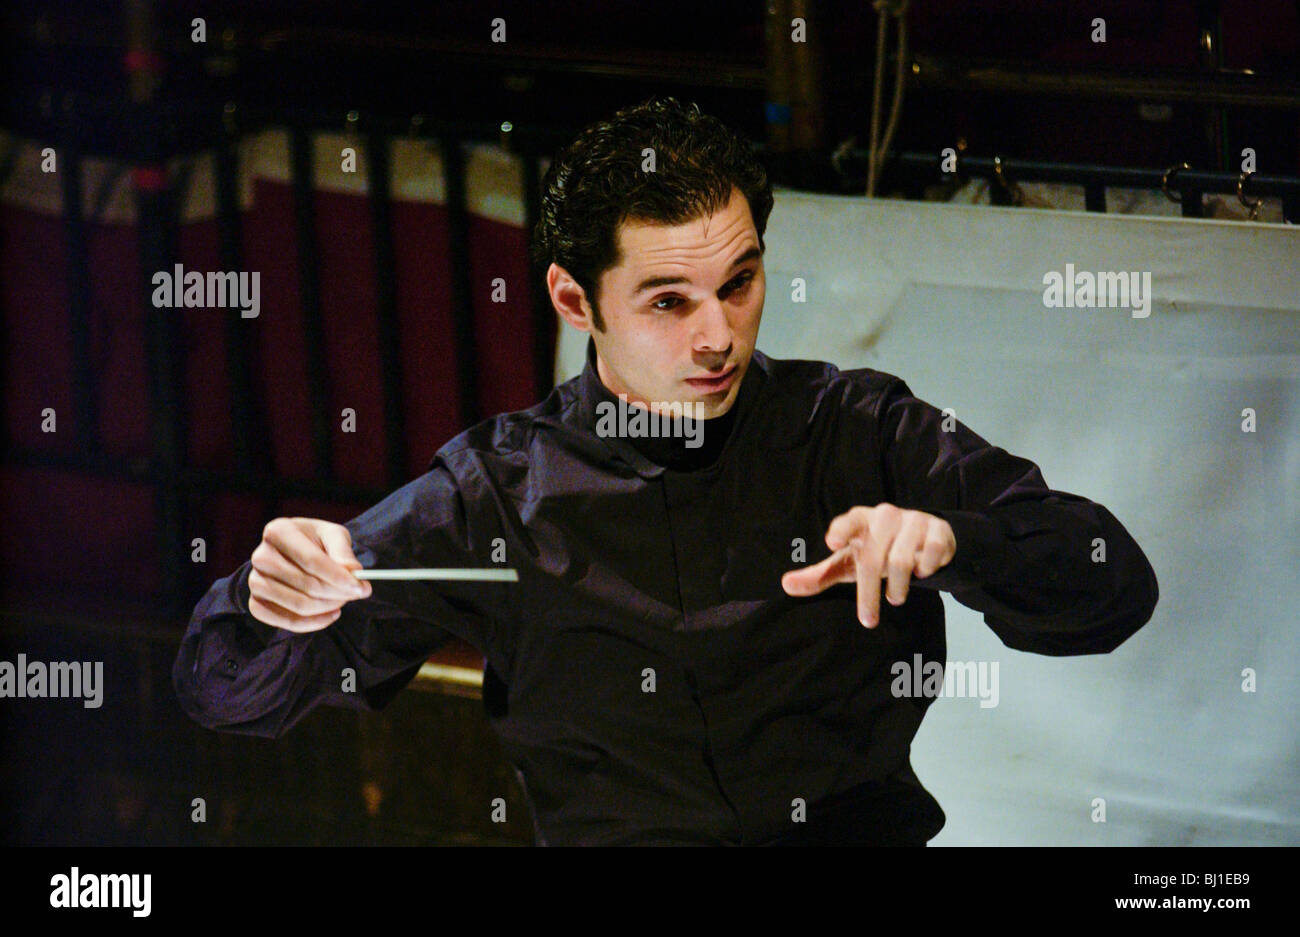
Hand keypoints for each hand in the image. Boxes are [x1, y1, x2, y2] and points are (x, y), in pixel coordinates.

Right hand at [248, 517, 371, 631]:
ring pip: (299, 605)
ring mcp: (254, 581)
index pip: (311, 560)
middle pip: (306, 585)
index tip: (362, 587)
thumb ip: (344, 552)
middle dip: (339, 593)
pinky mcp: (255, 603)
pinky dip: (314, 623)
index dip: (339, 577)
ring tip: (344, 599)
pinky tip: (331, 613)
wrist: (294, 552)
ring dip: (329, 607)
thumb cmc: (316, 541)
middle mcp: (261, 556)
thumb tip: (354, 572)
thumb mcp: (333, 535)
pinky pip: (286, 622)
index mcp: (278, 531)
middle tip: (359, 593)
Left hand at [780, 504, 955, 627]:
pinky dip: (925, 571)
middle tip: (868, 620)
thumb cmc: (875, 551)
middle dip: (869, 594)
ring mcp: (913, 520)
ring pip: (901, 562)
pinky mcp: (937, 529)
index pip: (849, 521)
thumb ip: (819, 575)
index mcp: (861, 520)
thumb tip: (785, 585)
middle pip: (873, 559)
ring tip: (895, 597)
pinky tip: (921, 573)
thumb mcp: (847, 564)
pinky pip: (930, 556)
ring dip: (897, 588)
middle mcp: (886, 516)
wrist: (922, 537)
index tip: (832, 544)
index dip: (841, 530)